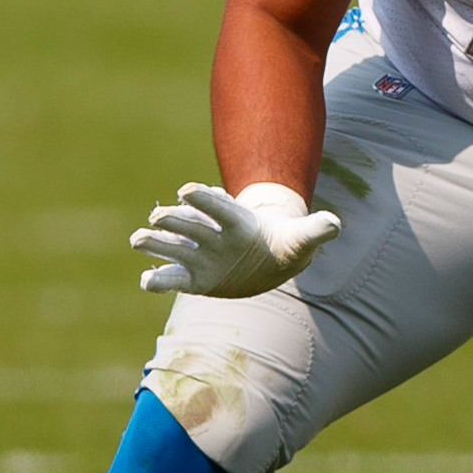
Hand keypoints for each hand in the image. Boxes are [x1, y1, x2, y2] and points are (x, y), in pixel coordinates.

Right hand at [130, 181, 340, 297]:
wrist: (270, 256)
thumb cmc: (285, 243)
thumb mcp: (302, 240)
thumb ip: (315, 231)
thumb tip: (335, 224)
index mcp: (239, 222)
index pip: (220, 208)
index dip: (206, 199)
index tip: (188, 190)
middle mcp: (215, 235)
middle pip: (192, 224)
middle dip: (176, 219)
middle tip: (157, 216)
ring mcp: (202, 254)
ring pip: (175, 247)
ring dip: (157, 243)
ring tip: (137, 239)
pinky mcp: (194, 276)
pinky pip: (174, 276)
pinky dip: (159, 279)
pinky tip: (145, 281)